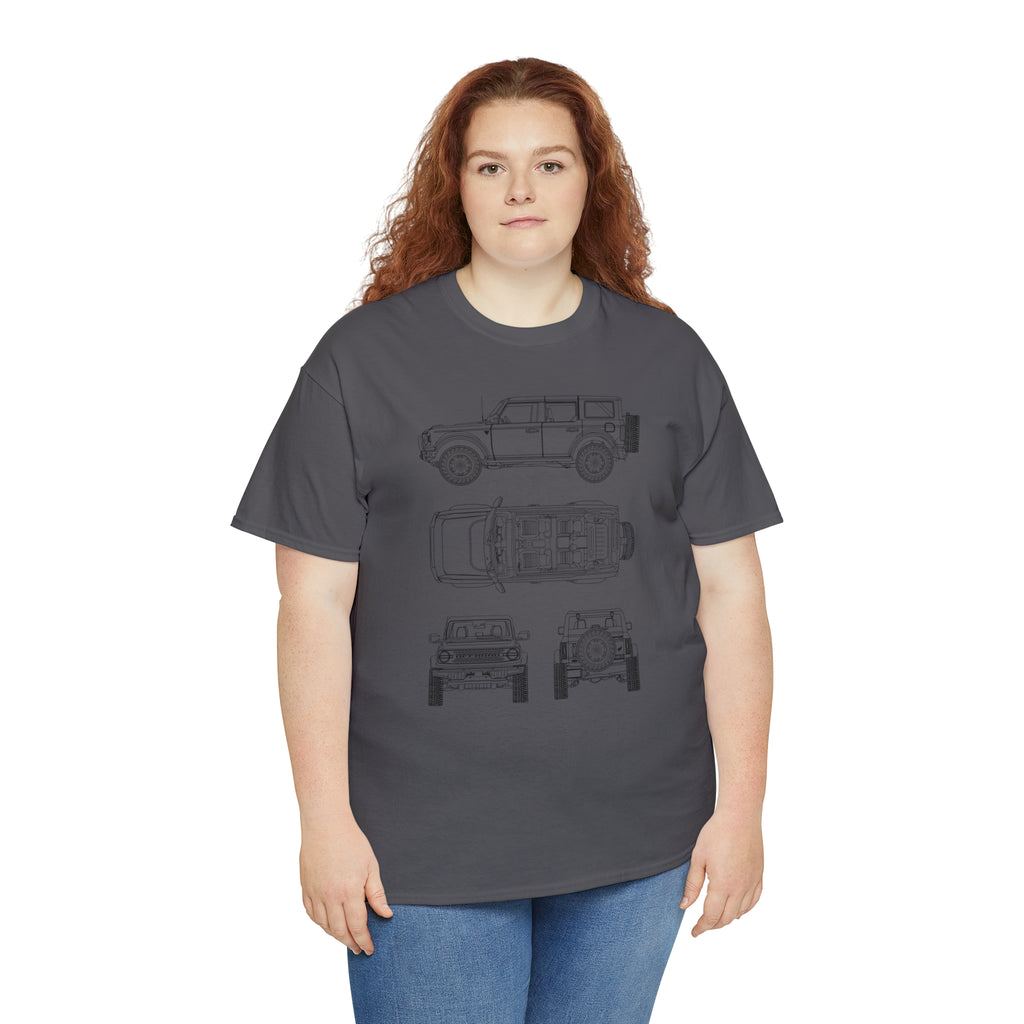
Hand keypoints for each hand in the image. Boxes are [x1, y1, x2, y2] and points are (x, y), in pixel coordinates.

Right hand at [299, 815, 392, 953]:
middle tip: (359, 948)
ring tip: (346, 938)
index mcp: (349, 891)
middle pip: (339, 931)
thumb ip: (376, 894)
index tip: (369, 948)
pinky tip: (328, 924)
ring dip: (335, 936)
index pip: (357, 926)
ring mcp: (315, 893)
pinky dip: (320, 924)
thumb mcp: (370, 866)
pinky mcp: (305, 888)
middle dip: (351, 943)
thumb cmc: (351, 842)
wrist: (325, 825)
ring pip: (324, 925)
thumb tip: (385, 915)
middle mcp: (330, 896)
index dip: (364, 940)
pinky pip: (311, 914)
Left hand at [680, 808, 762, 936]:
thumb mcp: (698, 858)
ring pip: (741, 912)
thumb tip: (684, 906)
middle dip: (713, 925)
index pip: (712, 916)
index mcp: (723, 885)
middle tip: (702, 926)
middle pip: (727, 918)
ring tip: (716, 917)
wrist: (740, 816)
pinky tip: (737, 908)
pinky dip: (744, 909)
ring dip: (728, 918)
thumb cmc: (716, 833)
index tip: (694, 932)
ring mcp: (752, 882)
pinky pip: (754, 900)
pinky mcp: (759, 875)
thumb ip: (692, 885)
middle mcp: (740, 888)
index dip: (702, 927)